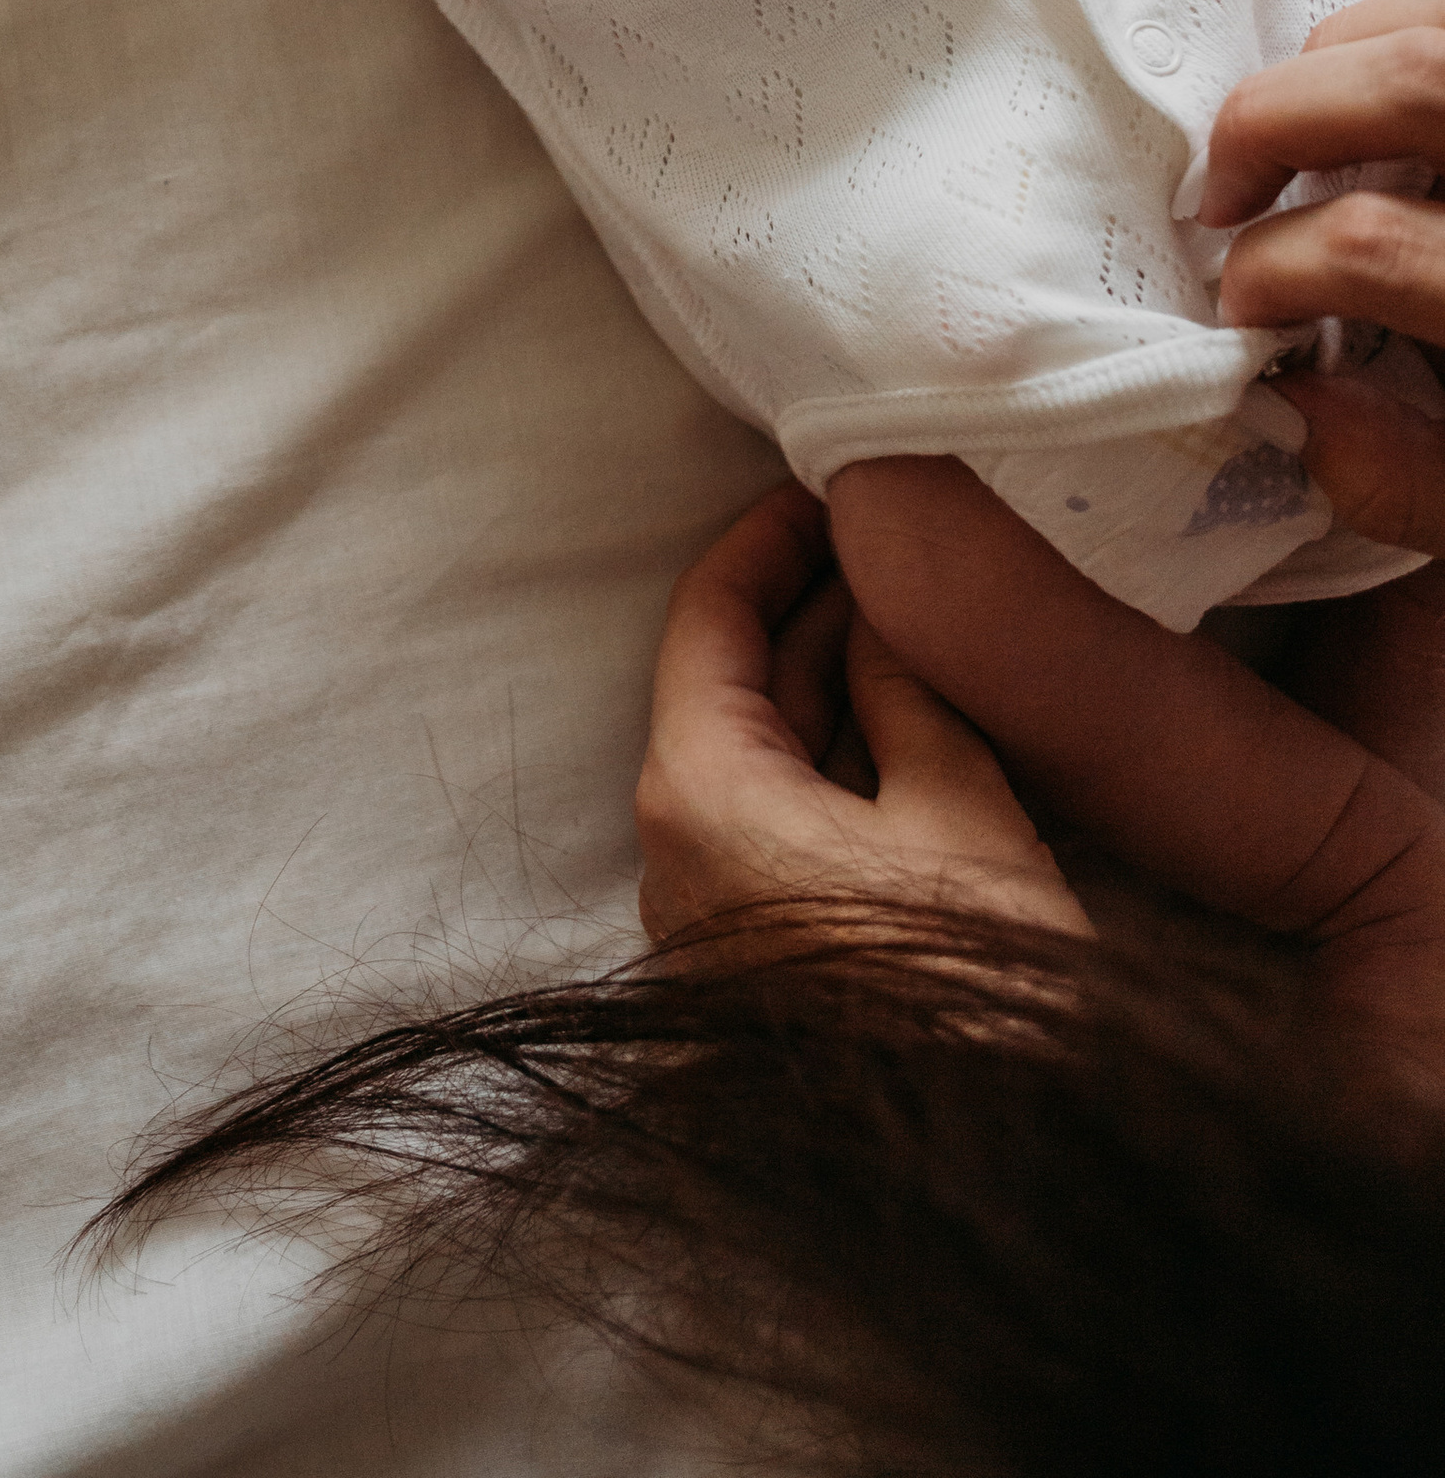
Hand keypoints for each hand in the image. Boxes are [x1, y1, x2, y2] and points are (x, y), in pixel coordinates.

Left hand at [634, 481, 1087, 947]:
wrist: (992, 1183)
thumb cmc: (974, 989)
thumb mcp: (961, 805)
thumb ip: (907, 686)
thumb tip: (879, 604)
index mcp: (697, 790)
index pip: (708, 615)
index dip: (770, 536)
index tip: (826, 484)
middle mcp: (675, 850)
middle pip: (731, 683)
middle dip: (811, 604)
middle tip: (891, 536)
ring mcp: (713, 914)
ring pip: (763, 754)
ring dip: (832, 681)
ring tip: (916, 609)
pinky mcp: (761, 958)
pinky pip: (784, 824)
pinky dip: (839, 759)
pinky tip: (914, 717)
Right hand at [1206, 0, 1444, 553]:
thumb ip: (1406, 478)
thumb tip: (1285, 403)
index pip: (1380, 245)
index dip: (1276, 271)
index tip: (1243, 306)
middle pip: (1417, 75)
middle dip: (1276, 120)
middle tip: (1225, 193)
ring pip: (1439, 12)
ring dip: (1340, 62)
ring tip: (1303, 139)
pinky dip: (1412, 39)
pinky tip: (1399, 117)